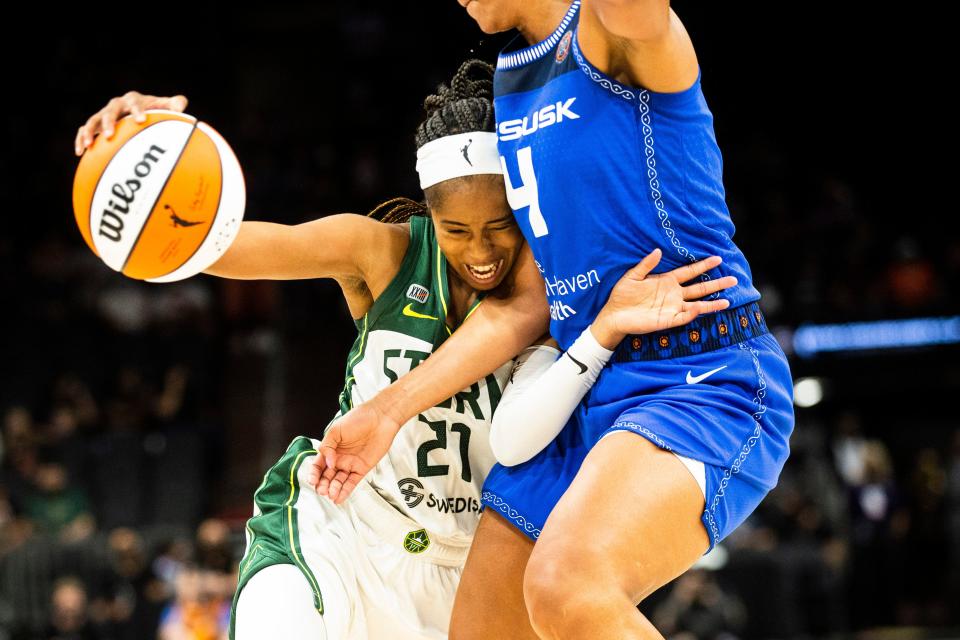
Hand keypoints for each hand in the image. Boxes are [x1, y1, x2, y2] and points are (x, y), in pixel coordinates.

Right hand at [74, 91, 187, 155]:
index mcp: (133, 100)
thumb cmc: (156, 110)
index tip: (141, 120)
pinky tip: (80, 153)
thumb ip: (175, 104)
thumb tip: (181, 104)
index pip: (135, 103)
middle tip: (110, 136)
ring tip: (89, 145)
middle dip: (109, 123)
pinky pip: (84, 130)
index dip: (137, 110)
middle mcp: (116, 105)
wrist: (139, 111)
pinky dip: (81, 139)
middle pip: (110, 111)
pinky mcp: (96, 125)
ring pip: (93, 120)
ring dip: (89, 132)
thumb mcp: (166, 106)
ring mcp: (104, 114)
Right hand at [307, 403, 402, 504]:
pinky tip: (339, 497)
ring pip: (338, 481)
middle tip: (321, 490)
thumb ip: (327, 446)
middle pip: (327, 476)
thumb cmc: (359, 419)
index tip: (312, 480)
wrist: (380, 418)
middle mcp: (339, 458)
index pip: (318, 465)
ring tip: (330, 494)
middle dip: (322, 484)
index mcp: (331, 448)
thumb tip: (328, 463)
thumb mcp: (336, 430)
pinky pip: (352, 483)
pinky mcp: (362, 468)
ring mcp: (350, 464)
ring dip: (333, 489)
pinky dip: (345, 491)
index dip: (314, 474)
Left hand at [591, 249, 736, 348]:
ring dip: (711, 303)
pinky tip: (700, 308)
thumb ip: (646, 264)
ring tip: (727, 301)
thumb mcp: (633, 275)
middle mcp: (673, 295)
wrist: (614, 314)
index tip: (718, 258)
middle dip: (715, 284)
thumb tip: (658, 250)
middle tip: (733, 279)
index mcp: (667, 281)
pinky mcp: (667, 320)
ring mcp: (672, 308)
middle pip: (699, 288)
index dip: (703, 265)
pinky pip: (683, 317)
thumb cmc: (622, 294)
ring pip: (696, 304)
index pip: (689, 272)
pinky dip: (692, 313)